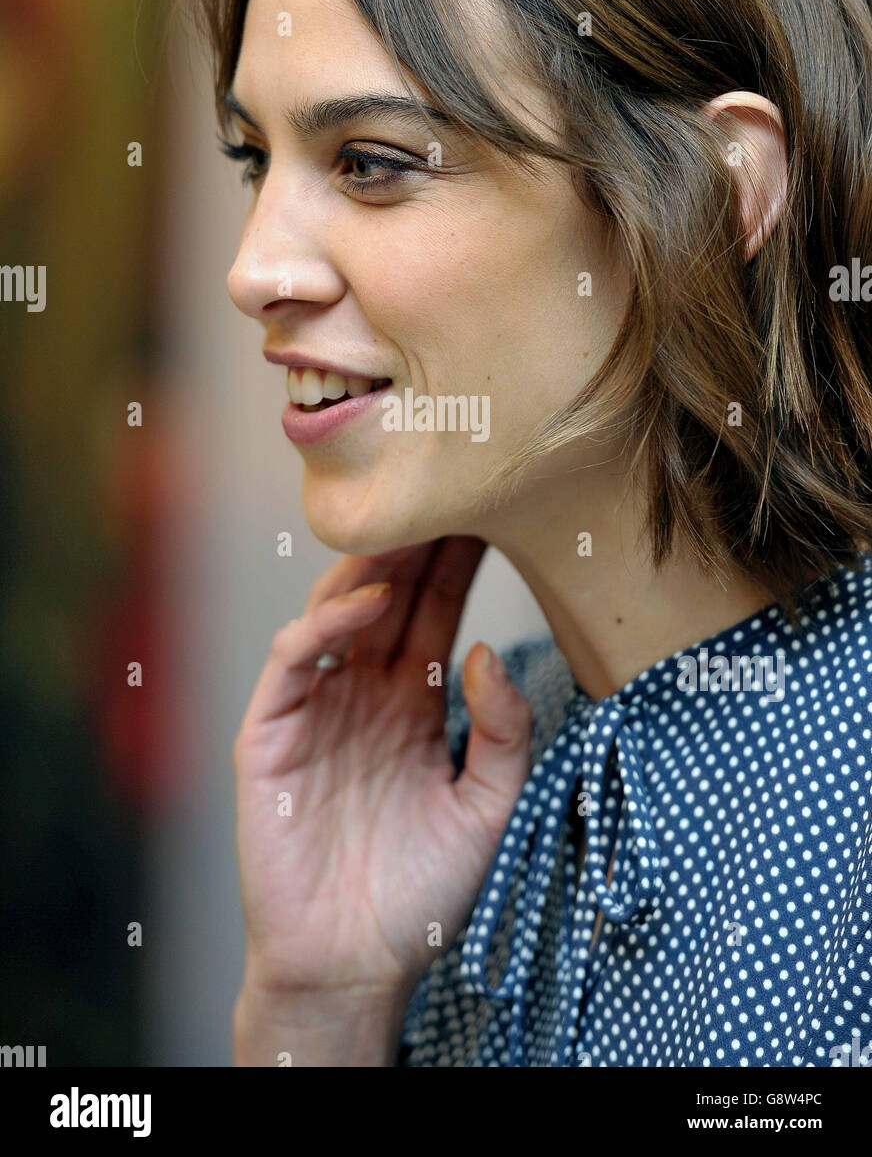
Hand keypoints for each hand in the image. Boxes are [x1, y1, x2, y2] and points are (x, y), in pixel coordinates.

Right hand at [233, 536, 532, 1000]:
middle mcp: (364, 691)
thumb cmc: (423, 891)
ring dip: (373, 566)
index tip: (494, 511)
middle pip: (391, 596)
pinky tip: (365, 602)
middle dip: (418, 543)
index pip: (437, 611)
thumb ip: (502, 731)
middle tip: (451, 486)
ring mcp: (316, 705)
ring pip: (338, 611)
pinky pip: (293, 659)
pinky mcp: (271, 730)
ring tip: (412, 524)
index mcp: (413, 702)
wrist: (355, 963)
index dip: (460, 563)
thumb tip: (489, 649)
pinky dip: (323, 623)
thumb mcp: (489, 807)